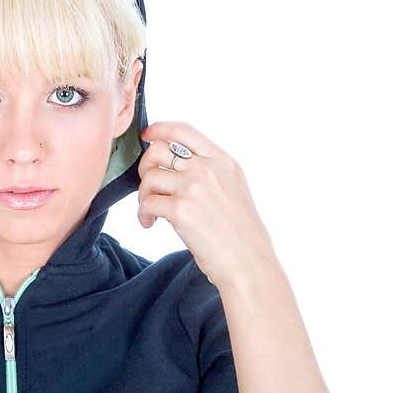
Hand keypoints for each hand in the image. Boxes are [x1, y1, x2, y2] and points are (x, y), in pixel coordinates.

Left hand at [137, 121, 276, 288]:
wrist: (249, 264)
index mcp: (223, 161)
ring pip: (149, 177)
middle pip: (159, 150)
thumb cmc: (240, 233)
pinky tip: (150, 223)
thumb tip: (173, 164)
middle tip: (150, 187)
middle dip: (145, 166)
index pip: (183, 130)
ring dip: (143, 195)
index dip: (159, 129)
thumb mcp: (232, 188)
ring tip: (152, 211)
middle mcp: (208, 169)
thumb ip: (208, 171)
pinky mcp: (180, 210)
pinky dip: (143, 214)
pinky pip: (146, 202)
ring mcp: (194, 188)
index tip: (147, 135)